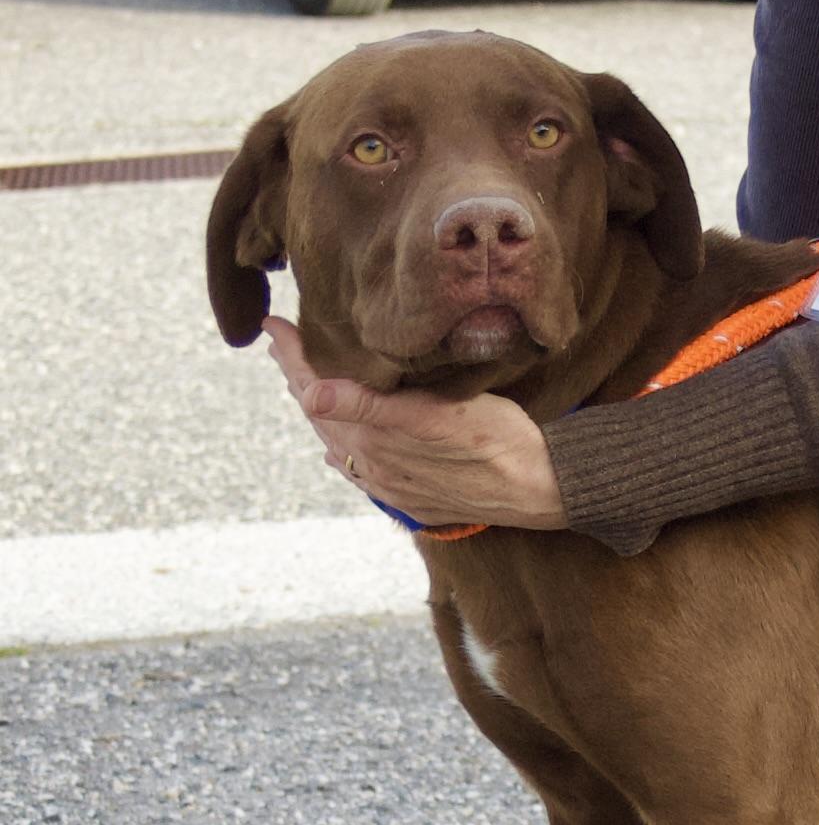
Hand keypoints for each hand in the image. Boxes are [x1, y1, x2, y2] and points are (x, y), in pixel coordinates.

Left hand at [263, 317, 567, 530]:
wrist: (539, 487)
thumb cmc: (495, 440)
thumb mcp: (434, 414)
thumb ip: (367, 405)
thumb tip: (309, 394)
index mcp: (373, 439)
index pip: (316, 389)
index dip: (292, 356)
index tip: (273, 325)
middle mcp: (374, 465)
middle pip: (322, 415)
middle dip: (299, 378)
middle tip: (282, 344)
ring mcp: (392, 485)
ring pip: (340, 441)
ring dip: (321, 412)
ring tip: (306, 385)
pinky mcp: (413, 498)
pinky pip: (361, 472)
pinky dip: (341, 449)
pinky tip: (337, 448)